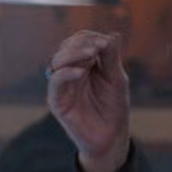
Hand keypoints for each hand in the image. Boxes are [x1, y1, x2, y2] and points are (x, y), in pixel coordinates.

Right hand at [47, 31, 130, 171]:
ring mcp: (62, 86)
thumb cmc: (114, 108)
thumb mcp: (116, 80)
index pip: (80, 40)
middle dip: (82, 44)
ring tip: (91, 55)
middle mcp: (70, 71)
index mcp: (84, 63)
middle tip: (99, 47)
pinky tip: (82, 72)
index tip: (106, 42)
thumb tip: (113, 34)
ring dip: (74, 54)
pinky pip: (55, 81)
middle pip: (66, 47)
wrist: (111, 137)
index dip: (91, 38)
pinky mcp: (56, 101)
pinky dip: (66, 73)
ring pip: (57, 61)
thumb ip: (111, 58)